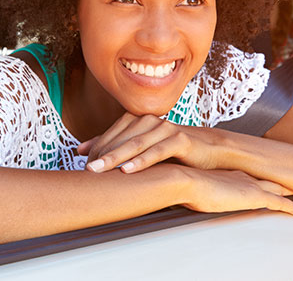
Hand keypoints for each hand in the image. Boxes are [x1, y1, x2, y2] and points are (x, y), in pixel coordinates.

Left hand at [77, 112, 222, 172]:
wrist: (212, 151)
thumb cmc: (174, 152)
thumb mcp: (142, 149)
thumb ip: (115, 147)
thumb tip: (81, 151)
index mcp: (139, 121)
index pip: (111, 134)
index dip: (96, 148)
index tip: (80, 163)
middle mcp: (150, 121)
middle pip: (120, 138)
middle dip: (101, 154)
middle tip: (85, 169)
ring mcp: (165, 129)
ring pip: (136, 144)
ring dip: (116, 157)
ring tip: (99, 170)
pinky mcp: (181, 140)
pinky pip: (157, 151)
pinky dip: (141, 161)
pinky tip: (127, 170)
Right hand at [183, 167, 292, 215]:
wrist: (186, 180)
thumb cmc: (185, 182)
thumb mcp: (194, 183)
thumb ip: (200, 186)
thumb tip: (190, 191)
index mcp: (232, 171)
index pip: (255, 173)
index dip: (267, 173)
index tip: (274, 172)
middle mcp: (245, 175)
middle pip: (272, 177)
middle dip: (285, 177)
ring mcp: (251, 185)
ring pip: (279, 187)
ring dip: (292, 189)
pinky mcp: (254, 197)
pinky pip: (279, 203)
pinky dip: (291, 207)